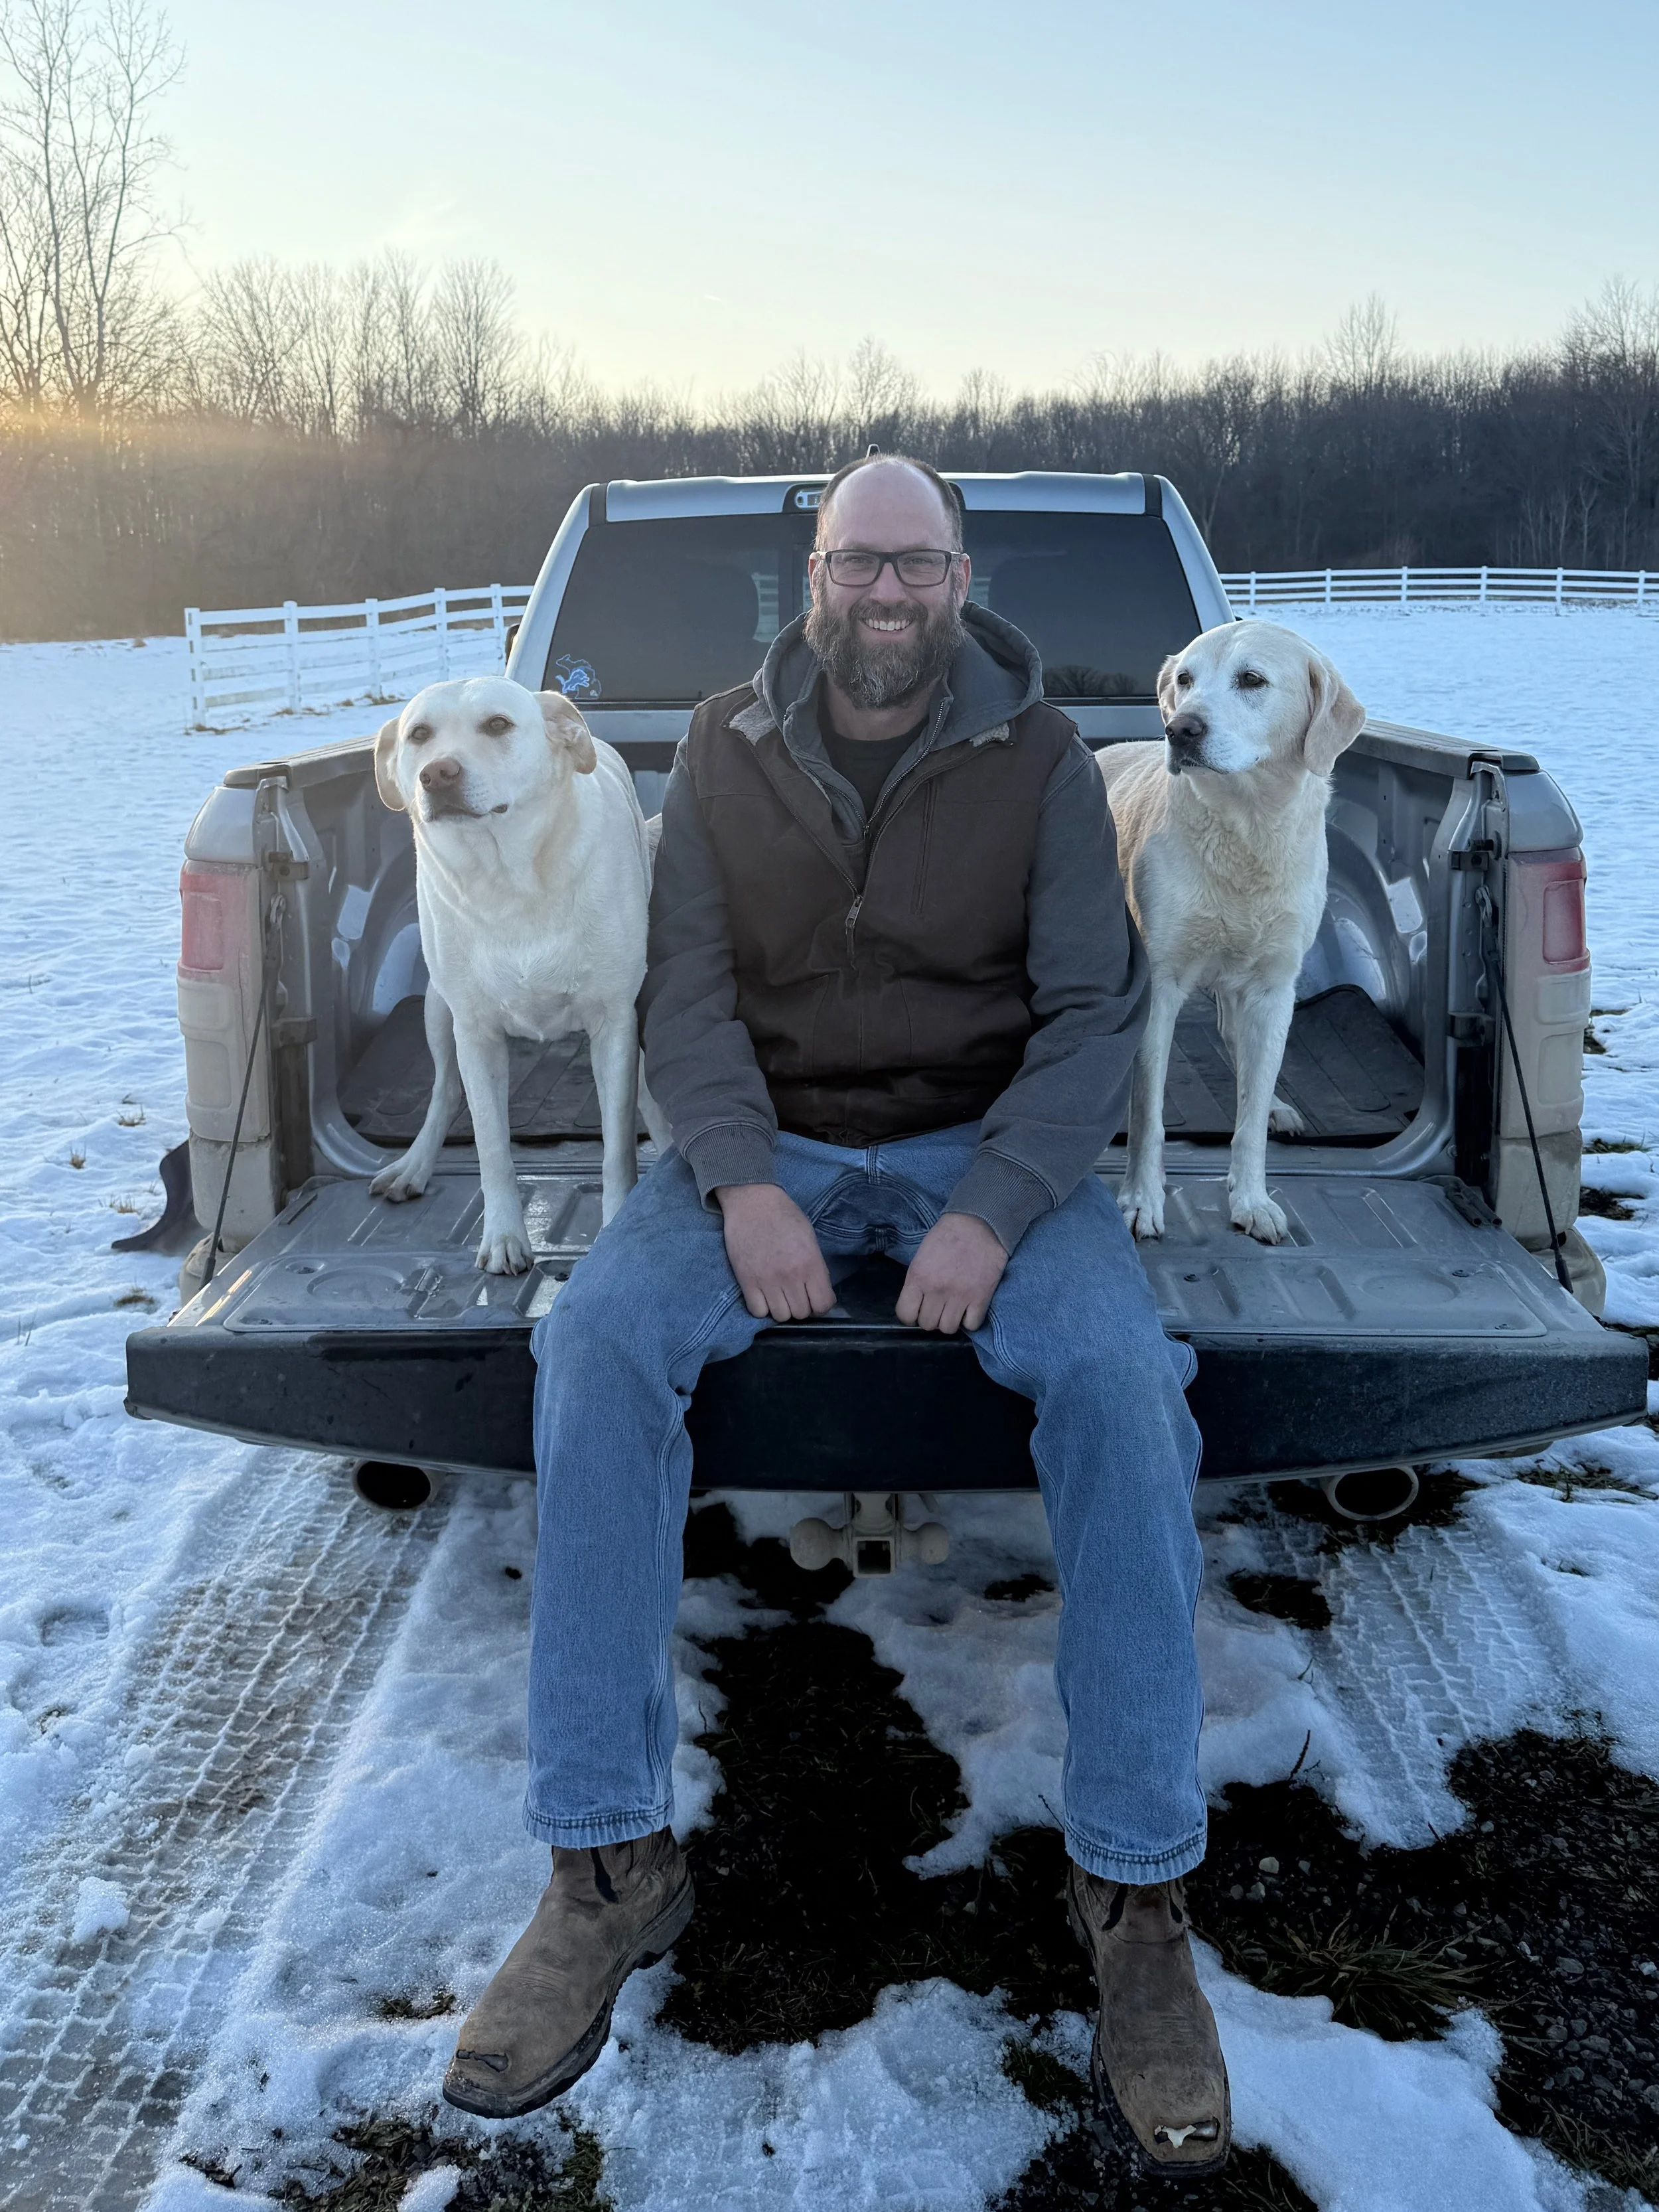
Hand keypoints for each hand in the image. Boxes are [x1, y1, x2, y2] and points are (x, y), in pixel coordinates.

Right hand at [716, 1183, 835, 1321]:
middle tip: (795, 1293)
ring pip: (780, 1316)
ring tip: (779, 1294)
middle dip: (801, 1305)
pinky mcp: (746, 1281)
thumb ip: (816, 1266)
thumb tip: (817, 1290)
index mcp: (810, 1263)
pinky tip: (764, 1295)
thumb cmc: (784, 1215)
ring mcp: (767, 1281)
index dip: (821, 1305)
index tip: (815, 1298)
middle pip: (801, 1313)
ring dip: (782, 1308)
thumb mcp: (810, 1238)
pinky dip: (762, 1307)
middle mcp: (791, 1276)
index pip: (823, 1304)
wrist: (752, 1202)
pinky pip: (758, 1311)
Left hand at [896, 1212, 1007, 1334]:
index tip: (917, 1309)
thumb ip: (917, 1281)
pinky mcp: (981, 1298)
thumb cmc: (948, 1236)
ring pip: (948, 1329)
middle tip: (938, 1306)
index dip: (910, 1315)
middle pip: (927, 1324)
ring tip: (954, 1308)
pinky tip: (969, 1308)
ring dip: (950, 1320)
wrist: (978, 1223)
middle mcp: (937, 1290)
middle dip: (931, 1317)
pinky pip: (971, 1325)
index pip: (905, 1314)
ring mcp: (960, 1296)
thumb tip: (917, 1304)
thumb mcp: (921, 1256)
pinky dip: (969, 1320)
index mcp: (918, 1277)